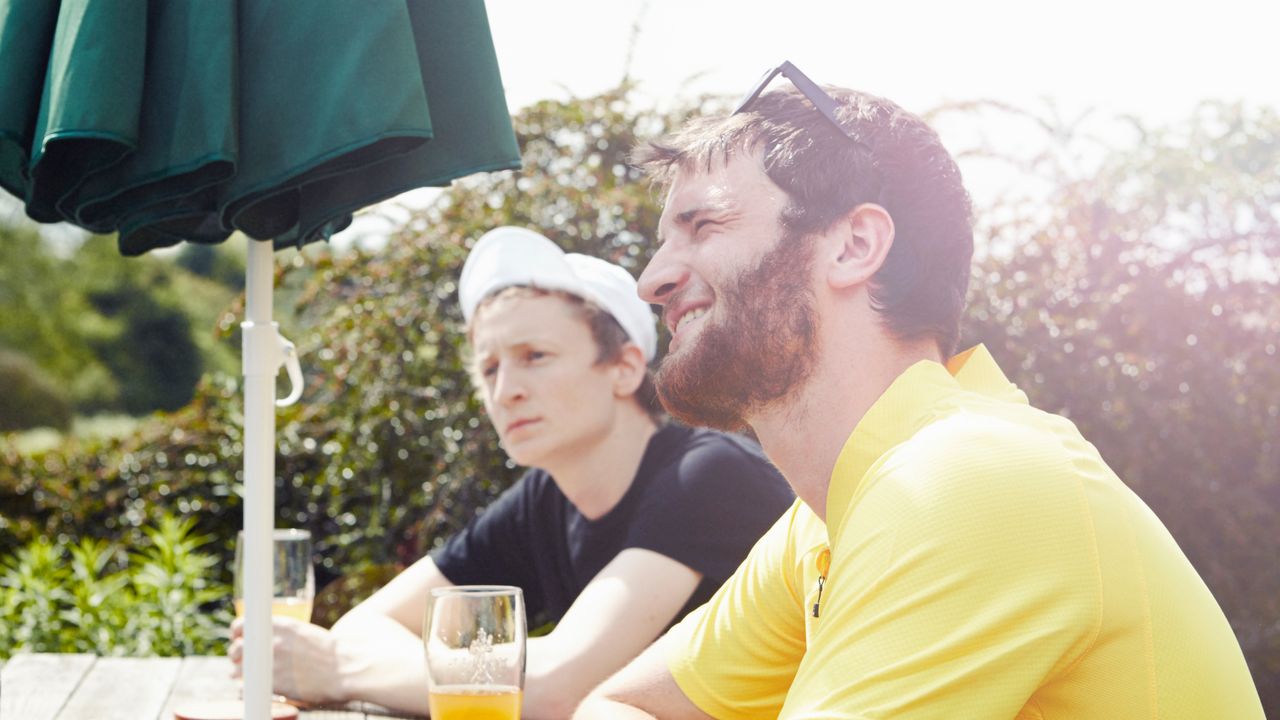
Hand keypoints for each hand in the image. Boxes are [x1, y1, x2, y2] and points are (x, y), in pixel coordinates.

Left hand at [228, 616, 348, 705]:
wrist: (345, 670)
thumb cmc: (330, 653)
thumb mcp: (305, 633)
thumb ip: (284, 635)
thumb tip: (270, 641)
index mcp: (281, 626)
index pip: (243, 625)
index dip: (238, 632)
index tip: (238, 637)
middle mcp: (273, 642)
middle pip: (236, 648)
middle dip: (236, 654)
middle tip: (240, 658)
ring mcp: (271, 664)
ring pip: (238, 669)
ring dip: (241, 672)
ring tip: (247, 674)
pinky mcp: (273, 684)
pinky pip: (249, 686)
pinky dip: (249, 686)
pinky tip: (257, 685)